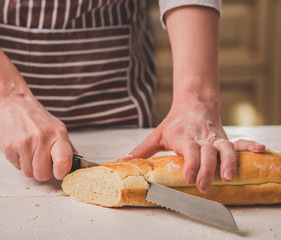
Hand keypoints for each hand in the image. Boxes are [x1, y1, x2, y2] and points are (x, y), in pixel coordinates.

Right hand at [0, 92, 73, 180]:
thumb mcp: (56, 127)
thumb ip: (67, 147)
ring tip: (28, 149)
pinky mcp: (9, 147)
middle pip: (43, 174)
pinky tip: (19, 147)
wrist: (11, 101)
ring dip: (28, 165)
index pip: (64, 161)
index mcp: (57, 134)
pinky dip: (18, 160)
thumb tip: (77, 164)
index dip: (61, 172)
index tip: (59, 172)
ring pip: (29, 173)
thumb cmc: (34, 115)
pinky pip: (16, 167)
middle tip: (39, 158)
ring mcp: (24, 143)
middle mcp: (41, 138)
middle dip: (41, 170)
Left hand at [120, 100, 264, 192]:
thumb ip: (141, 150)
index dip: (189, 163)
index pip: (188, 151)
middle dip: (206, 169)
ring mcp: (215, 138)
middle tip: (204, 186)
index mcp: (184, 137)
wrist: (193, 103)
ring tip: (230, 176)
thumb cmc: (174, 122)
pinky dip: (250, 146)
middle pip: (206, 153)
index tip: (187, 177)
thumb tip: (121, 160)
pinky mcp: (225, 138)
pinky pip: (239, 142)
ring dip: (229, 161)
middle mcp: (201, 138)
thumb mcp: (157, 135)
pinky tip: (261, 150)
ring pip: (225, 148)